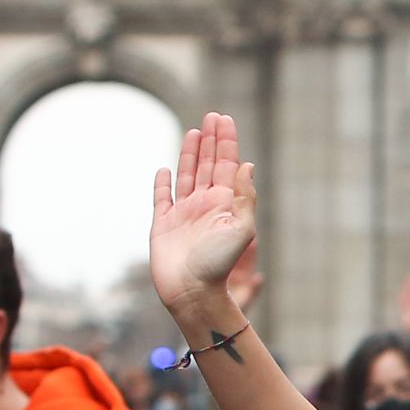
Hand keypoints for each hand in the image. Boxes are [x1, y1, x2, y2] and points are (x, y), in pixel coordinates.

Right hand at [148, 112, 261, 318]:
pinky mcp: (162, 224)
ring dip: (190, 154)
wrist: (192, 292)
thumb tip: (248, 165)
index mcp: (225, 204)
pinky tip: (164, 169)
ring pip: (187, 175)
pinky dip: (162, 183)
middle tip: (212, 116)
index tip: (224, 119)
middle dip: (210, 141)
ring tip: (194, 132)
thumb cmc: (220, 265)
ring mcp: (183, 214)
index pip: (227, 165)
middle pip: (208, 165)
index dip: (226, 141)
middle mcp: (205, 205)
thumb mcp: (242, 229)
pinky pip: (162, 198)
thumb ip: (244, 197)